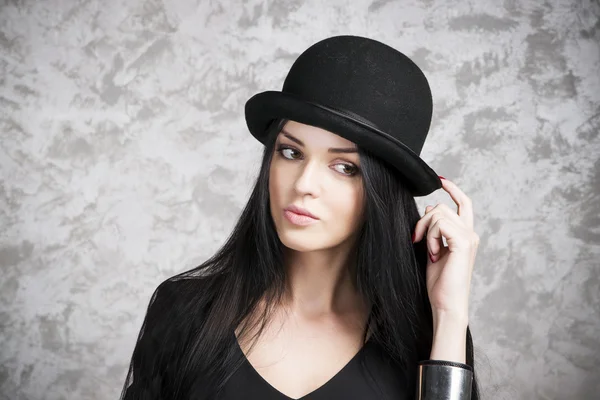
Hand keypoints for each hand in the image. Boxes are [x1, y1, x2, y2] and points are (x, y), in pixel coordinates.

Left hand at [412, 177, 478, 322]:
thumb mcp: (432, 249)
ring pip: (438, 213)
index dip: (453, 190)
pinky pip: (439, 224)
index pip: (463, 204)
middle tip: (417, 240)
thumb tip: (429, 208)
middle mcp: (470, 234)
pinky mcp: (463, 243)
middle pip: (441, 207)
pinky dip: (430, 237)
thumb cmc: (439, 283)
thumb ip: (433, 230)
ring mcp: (469, 237)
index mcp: (465, 235)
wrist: (446, 304)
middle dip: (423, 220)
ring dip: (426, 231)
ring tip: (430, 252)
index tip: (440, 180)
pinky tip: (434, 253)